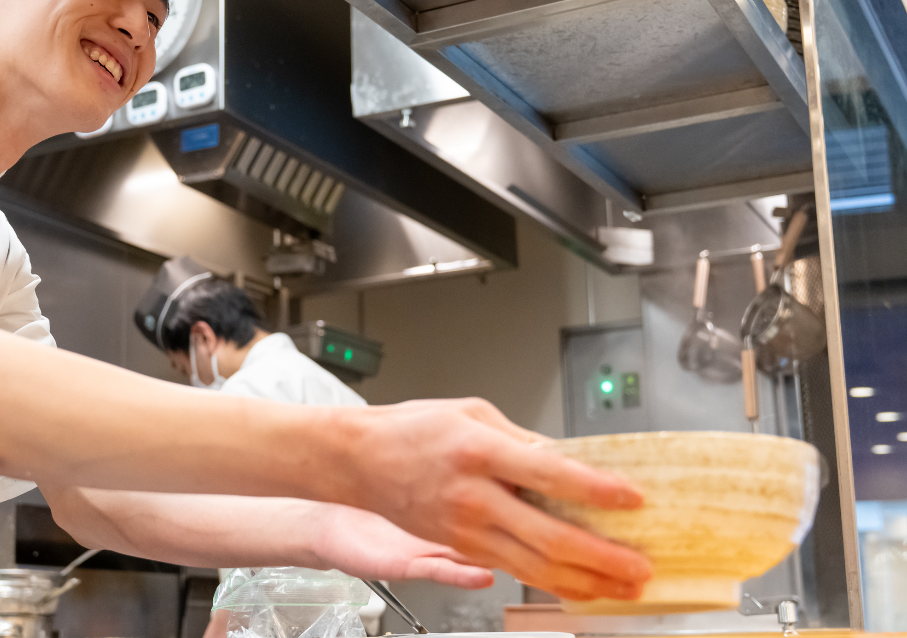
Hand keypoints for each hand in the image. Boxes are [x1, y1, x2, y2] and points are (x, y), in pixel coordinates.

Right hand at [347, 398, 650, 601]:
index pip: (550, 474)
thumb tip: (568, 460)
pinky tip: (580, 586)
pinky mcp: (460, 547)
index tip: (632, 499)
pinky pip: (515, 570)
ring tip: (623, 587)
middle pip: (548, 536)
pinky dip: (553, 583)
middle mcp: (474, 495)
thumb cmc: (413, 429)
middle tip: (640, 565)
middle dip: (603, 556)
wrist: (359, 460)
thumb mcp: (473, 413)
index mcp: (479, 450)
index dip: (596, 491)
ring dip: (586, 581)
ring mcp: (465, 528)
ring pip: (535, 567)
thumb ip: (523, 440)